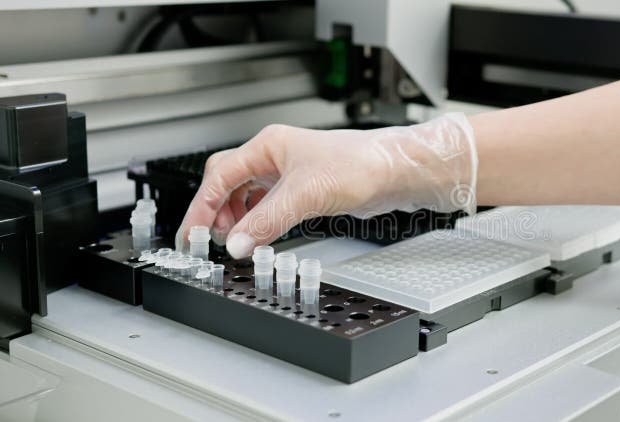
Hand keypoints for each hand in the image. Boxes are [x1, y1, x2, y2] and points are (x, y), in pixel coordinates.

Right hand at [176, 113, 476, 257]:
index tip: (191, 234)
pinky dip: (257, 222)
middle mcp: (275, 157)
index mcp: (268, 146)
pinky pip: (267, 207)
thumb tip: (238, 243)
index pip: (219, 176)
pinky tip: (258, 235)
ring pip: (246, 197)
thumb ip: (268, 221)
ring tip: (235, 240)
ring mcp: (288, 174)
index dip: (201, 207)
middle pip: (227, 183)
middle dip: (215, 212)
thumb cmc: (360, 165)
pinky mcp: (303, 190)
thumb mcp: (306, 194)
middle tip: (208, 240)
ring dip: (236, 219)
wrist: (395, 172)